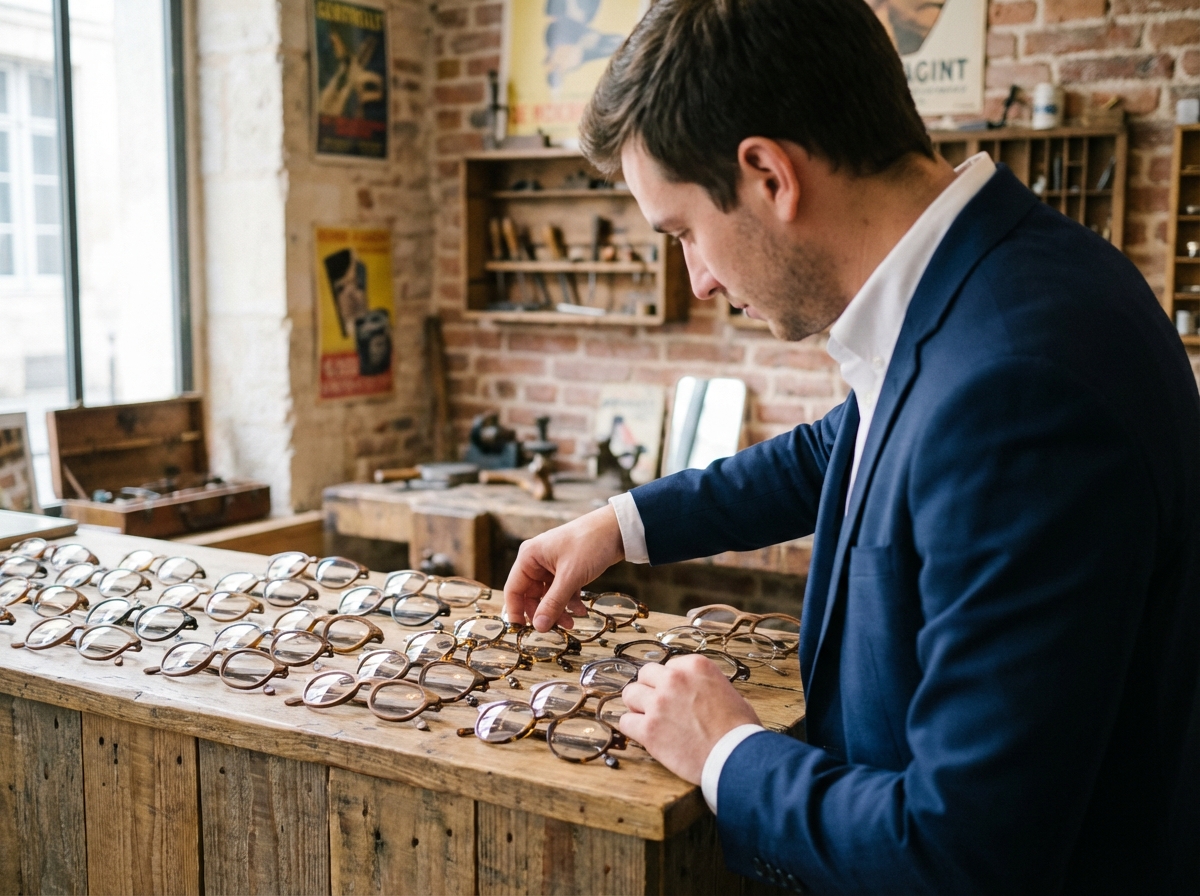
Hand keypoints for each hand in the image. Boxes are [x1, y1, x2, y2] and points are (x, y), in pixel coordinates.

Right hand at [503, 505, 624, 630]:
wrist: (617, 529)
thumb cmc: (590, 544)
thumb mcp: (570, 576)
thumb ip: (553, 603)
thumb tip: (539, 627)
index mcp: (529, 557)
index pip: (513, 590)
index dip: (516, 612)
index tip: (522, 632)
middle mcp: (537, 561)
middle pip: (531, 596)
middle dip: (543, 613)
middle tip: (555, 630)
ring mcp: (552, 565)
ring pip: (548, 596)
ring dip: (558, 611)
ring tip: (572, 623)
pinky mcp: (567, 569)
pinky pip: (562, 592)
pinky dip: (570, 602)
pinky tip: (581, 611)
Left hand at [619, 655, 760, 783]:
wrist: (736, 757)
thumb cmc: (739, 730)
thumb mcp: (728, 693)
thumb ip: (706, 686)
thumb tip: (699, 693)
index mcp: (695, 666)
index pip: (668, 666)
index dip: (670, 683)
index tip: (676, 696)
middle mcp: (674, 679)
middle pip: (645, 675)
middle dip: (650, 689)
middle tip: (658, 706)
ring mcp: (659, 703)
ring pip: (630, 694)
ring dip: (638, 707)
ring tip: (651, 721)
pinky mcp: (649, 729)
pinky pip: (625, 722)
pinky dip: (633, 729)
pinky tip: (646, 736)